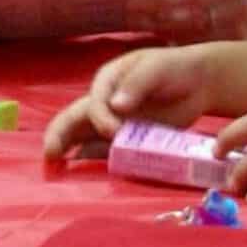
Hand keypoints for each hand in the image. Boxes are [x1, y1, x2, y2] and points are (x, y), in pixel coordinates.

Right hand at [42, 43, 216, 162]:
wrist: (197, 83)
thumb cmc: (173, 68)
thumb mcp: (155, 68)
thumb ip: (136, 84)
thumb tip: (116, 106)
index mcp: (107, 81)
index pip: (94, 102)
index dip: (100, 118)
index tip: (114, 131)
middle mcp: (104, 103)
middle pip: (74, 119)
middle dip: (59, 136)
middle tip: (49, 156)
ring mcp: (113, 122)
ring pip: (84, 137)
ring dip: (71, 152)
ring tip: (56, 172)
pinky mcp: (126, 139)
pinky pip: (105, 151)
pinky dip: (94, 162)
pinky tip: (85, 177)